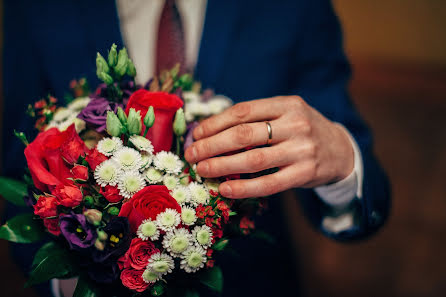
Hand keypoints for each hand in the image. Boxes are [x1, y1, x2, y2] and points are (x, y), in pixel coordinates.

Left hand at [184, 96, 353, 198]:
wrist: (340, 150)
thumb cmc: (301, 131)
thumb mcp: (285, 114)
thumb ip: (256, 119)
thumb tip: (210, 131)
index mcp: (286, 104)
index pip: (242, 111)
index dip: (215, 123)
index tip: (196, 135)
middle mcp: (296, 124)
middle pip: (244, 134)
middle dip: (212, 145)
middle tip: (192, 155)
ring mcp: (302, 149)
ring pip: (254, 159)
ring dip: (222, 166)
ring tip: (202, 170)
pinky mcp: (305, 173)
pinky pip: (269, 184)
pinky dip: (244, 188)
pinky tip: (225, 189)